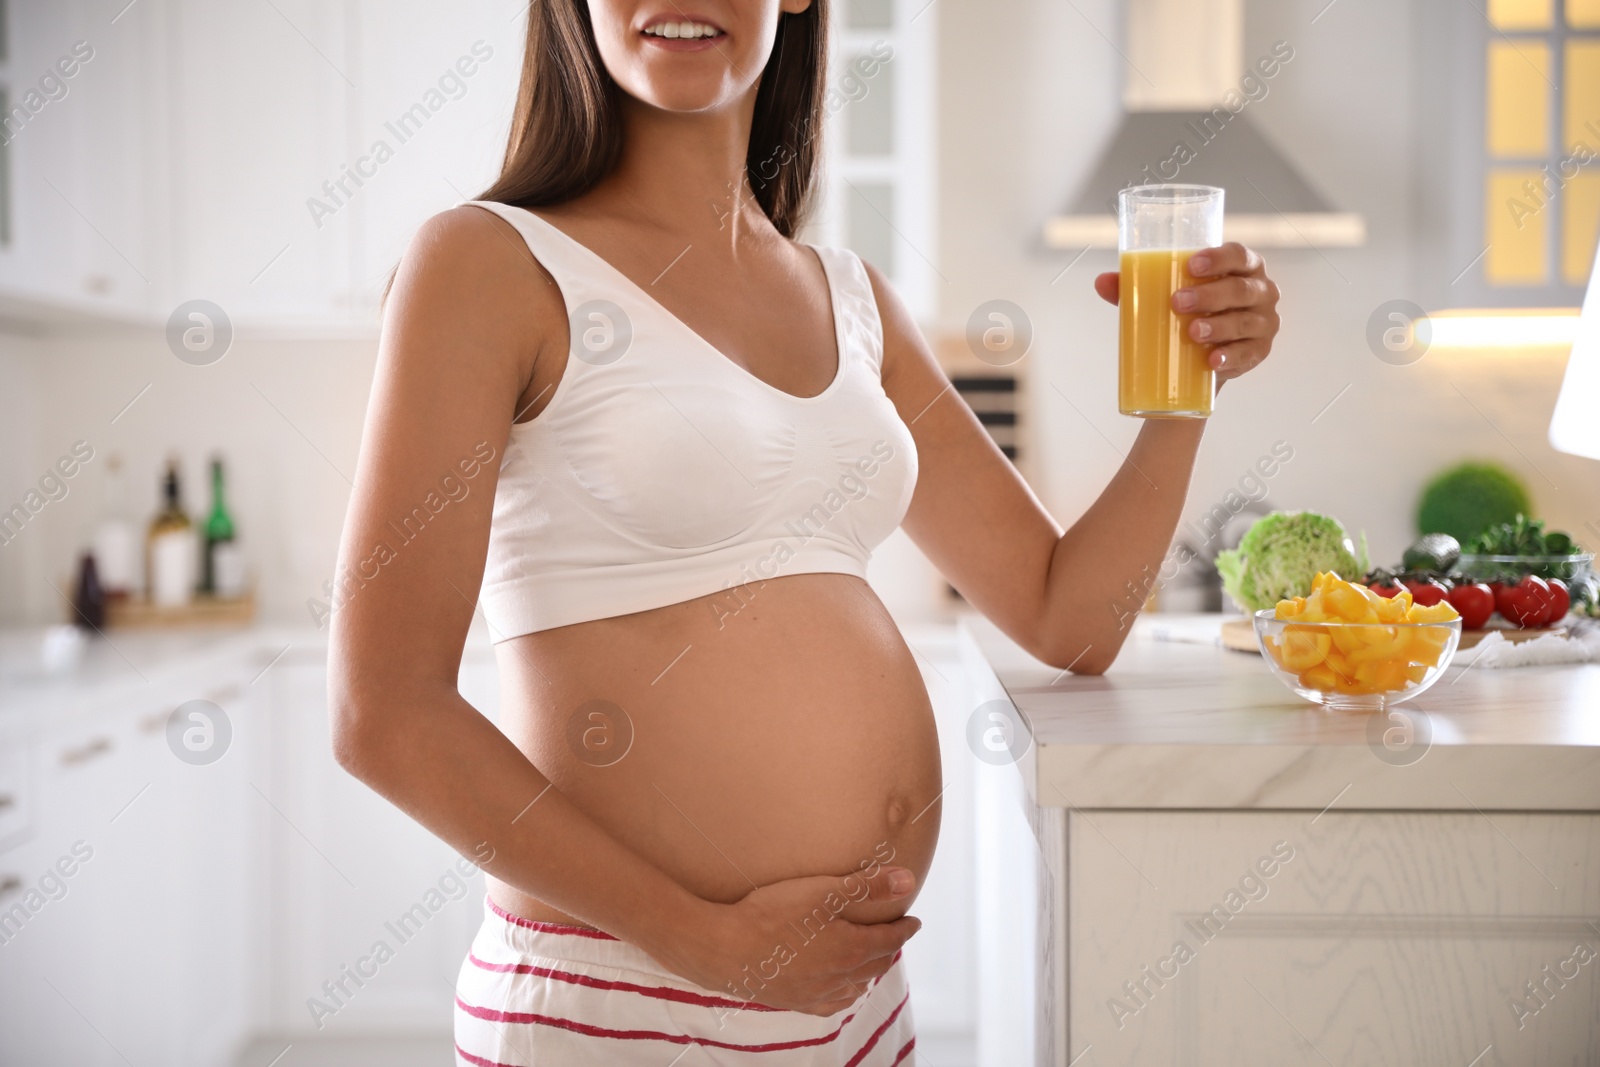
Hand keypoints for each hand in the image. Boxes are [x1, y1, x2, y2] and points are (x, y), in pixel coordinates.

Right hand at [659, 866, 921, 1016]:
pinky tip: (841, 990)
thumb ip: (867, 886)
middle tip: (895, 937)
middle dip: (889, 949)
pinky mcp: (794, 1001)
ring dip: (869, 972)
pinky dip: (845, 994)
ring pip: (856, 986)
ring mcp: (817, 993)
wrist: (725, 948)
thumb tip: (908, 880)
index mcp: (851, 949)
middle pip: (875, 964)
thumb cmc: (773, 914)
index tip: (913, 921)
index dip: (904, 928)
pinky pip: (832, 1004)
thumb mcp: (823, 891)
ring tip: (871, 961)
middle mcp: (839, 977)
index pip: (889, 940)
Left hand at [1094, 242, 1280, 380]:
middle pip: (1240, 289)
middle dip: (1209, 295)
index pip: (1238, 254)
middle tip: (1177, 303)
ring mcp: (1264, 322)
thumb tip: (1102, 282)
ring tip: (1192, 332)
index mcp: (1242, 267)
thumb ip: (1135, 288)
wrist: (1200, 358)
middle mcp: (1260, 291)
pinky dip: (1230, 357)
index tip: (1191, 265)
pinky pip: (1248, 353)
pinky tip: (1212, 360)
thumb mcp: (1163, 297)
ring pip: (1244, 321)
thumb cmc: (1187, 313)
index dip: (1219, 257)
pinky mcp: (1259, 351)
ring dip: (1219, 326)